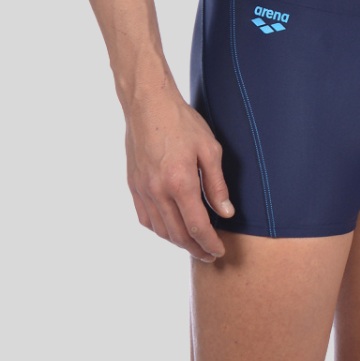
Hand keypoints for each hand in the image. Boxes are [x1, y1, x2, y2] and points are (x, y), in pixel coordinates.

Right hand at [124, 92, 234, 261]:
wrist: (148, 105)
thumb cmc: (182, 122)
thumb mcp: (209, 149)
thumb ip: (217, 185)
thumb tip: (226, 213)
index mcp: (180, 182)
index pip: (197, 226)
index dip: (210, 243)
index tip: (220, 251)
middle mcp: (158, 191)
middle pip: (177, 234)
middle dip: (195, 249)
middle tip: (209, 254)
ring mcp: (143, 190)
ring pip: (160, 230)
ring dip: (177, 242)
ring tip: (193, 245)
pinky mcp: (133, 185)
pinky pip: (145, 218)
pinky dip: (159, 230)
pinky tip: (170, 229)